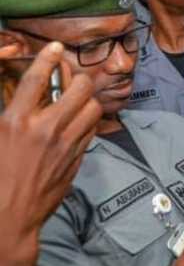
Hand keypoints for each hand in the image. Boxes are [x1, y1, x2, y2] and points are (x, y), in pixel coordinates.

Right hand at [0, 42, 100, 249]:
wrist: (9, 217)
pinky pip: (92, 130)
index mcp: (15, 122)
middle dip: (77, 79)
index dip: (47, 57)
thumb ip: (13, 113)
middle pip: (79, 88)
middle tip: (71, 80)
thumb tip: (25, 94)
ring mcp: (65, 145)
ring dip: (86, 101)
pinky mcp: (77, 159)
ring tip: (76, 102)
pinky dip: (87, 122)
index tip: (55, 47)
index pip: (37, 79)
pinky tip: (76, 124)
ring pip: (93, 107)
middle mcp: (45, 129)